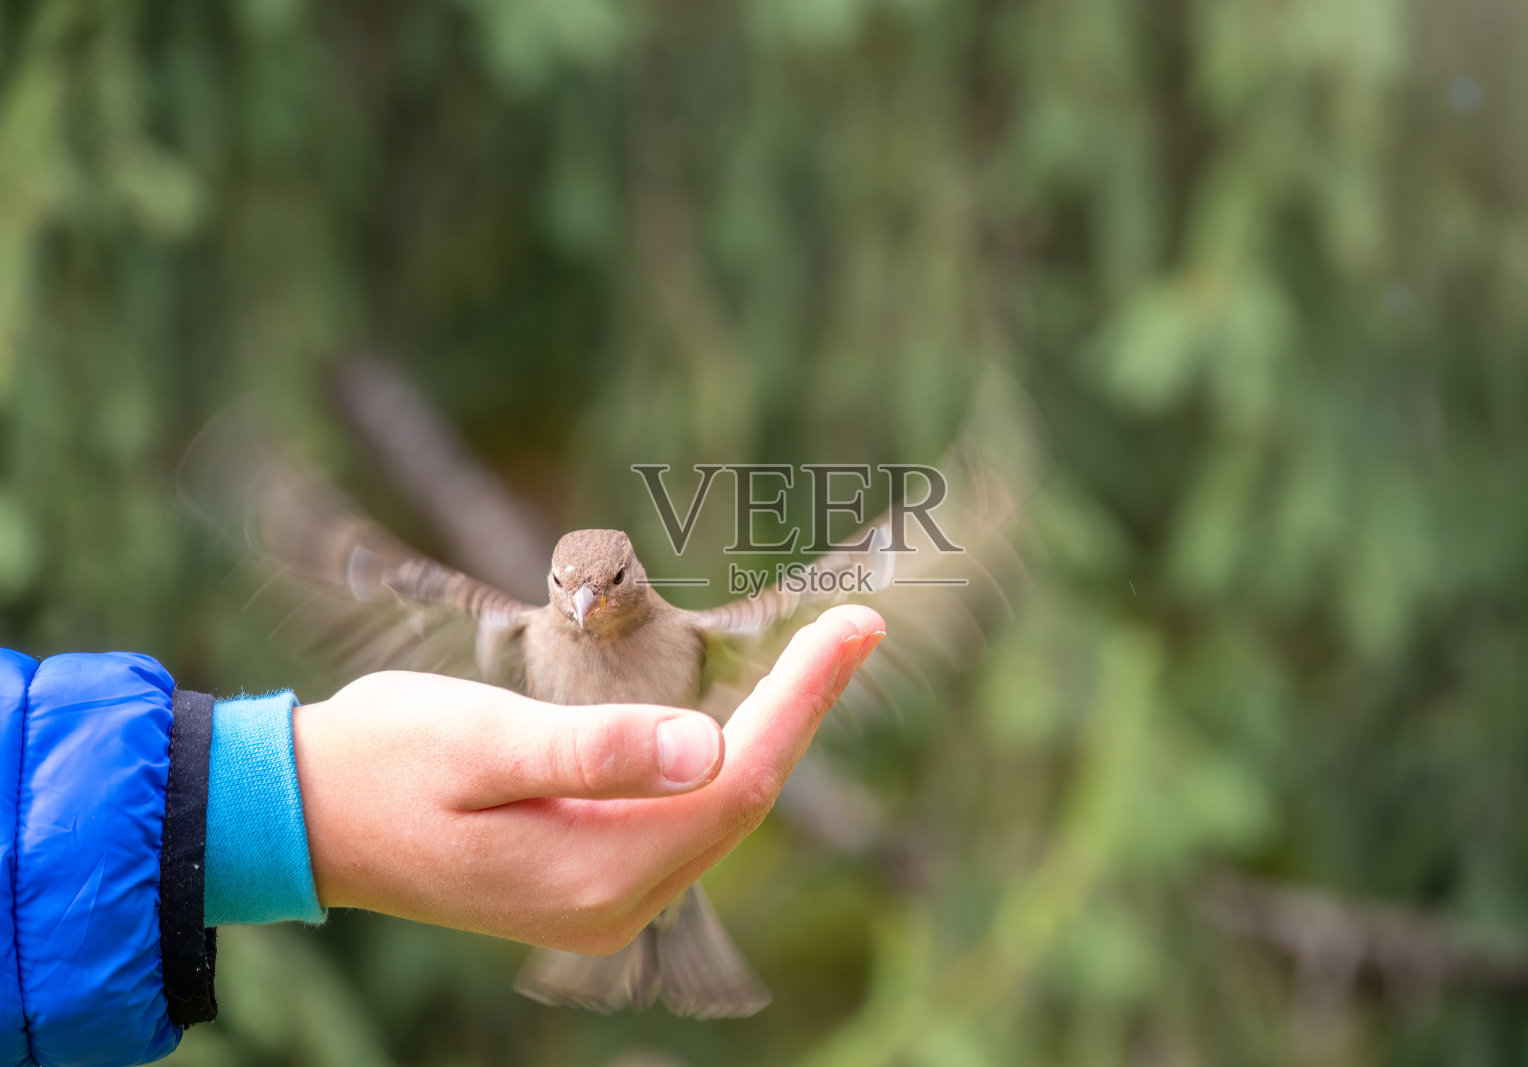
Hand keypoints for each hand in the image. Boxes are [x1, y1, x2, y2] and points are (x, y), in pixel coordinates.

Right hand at [293, 604, 884, 952]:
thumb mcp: (482, 741)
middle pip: (739, 799)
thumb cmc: (381, 760)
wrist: (303, 816)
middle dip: (800, 710)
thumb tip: (706, 747)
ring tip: (821, 659)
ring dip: (769, 734)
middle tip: (855, 629)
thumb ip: (595, 752)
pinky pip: (679, 820)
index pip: (734, 781)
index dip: (802, 702)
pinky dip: (720, 762)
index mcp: (591, 873)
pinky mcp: (583, 882)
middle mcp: (609, 905)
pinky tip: (747, 714)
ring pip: (715, 811)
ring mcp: (598, 903)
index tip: (854, 630)